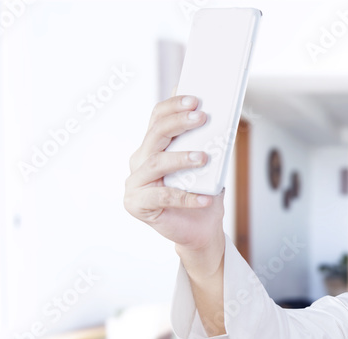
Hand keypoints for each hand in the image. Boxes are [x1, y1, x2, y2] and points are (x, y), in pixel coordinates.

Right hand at [124, 95, 224, 263]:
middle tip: (201, 117)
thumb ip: (204, 144)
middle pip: (155, 135)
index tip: (195, 99)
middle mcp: (140, 161)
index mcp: (152, 147)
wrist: (202, 230)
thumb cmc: (203, 195)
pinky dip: (186, 197)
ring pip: (156, 163)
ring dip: (181, 158)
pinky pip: (162, 197)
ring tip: (204, 158)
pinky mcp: (136, 205)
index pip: (156, 118)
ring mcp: (135, 183)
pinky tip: (205, 198)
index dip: (174, 106)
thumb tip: (213, 117)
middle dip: (178, 123)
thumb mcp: (207, 167)